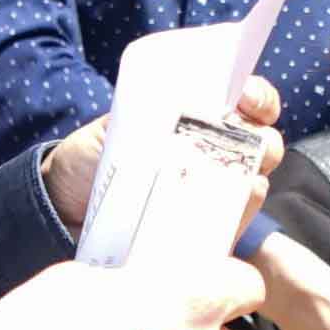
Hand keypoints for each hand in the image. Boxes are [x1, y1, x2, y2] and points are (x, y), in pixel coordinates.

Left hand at [29, 74, 277, 246]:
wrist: (64, 206)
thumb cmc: (95, 159)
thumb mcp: (118, 124)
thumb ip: (150, 111)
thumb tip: (181, 106)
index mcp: (204, 122)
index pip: (252, 105)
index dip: (259, 97)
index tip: (245, 93)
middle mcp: (219, 158)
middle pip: (265, 146)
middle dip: (262, 138)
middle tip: (236, 136)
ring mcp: (215, 198)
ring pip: (255, 186)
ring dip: (249, 178)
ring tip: (227, 175)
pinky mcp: (205, 236)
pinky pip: (231, 228)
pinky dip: (231, 218)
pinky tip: (216, 210)